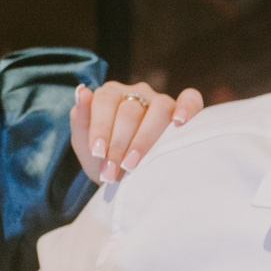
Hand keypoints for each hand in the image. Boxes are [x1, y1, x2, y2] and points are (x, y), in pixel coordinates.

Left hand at [71, 81, 201, 182]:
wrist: (125, 179)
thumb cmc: (104, 160)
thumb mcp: (84, 144)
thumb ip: (80, 119)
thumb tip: (82, 90)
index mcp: (110, 94)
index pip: (105, 101)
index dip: (101, 127)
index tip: (98, 153)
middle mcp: (136, 92)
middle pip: (130, 111)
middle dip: (119, 145)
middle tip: (112, 171)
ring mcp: (160, 101)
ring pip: (158, 110)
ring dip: (144, 140)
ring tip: (132, 165)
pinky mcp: (182, 111)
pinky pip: (191, 99)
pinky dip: (187, 108)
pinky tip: (179, 122)